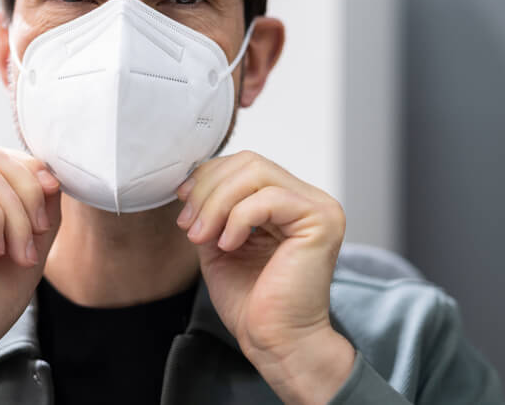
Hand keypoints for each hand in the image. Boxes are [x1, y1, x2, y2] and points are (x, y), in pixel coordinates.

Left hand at [175, 150, 354, 403]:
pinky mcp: (321, 221)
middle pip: (249, 162)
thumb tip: (190, 183)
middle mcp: (308, 198)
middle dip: (209, 190)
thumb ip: (212, 209)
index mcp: (288, 200)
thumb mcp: (219, 241)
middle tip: (190, 227)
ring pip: (256, 174)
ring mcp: (318, 207)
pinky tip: (228, 245)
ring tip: (202, 237)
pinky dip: (238, 219)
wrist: (275, 343)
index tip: (183, 206)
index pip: (245, 164)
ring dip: (217, 204)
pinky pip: (268, 199)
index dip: (208, 177)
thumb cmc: (251, 302)